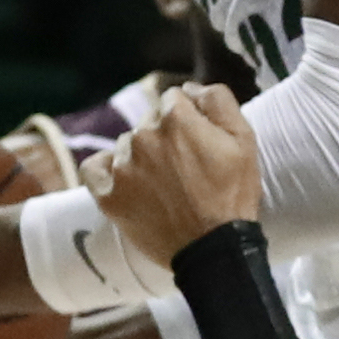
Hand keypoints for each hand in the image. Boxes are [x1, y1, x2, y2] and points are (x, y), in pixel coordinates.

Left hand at [91, 83, 261, 269]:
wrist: (214, 251)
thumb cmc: (233, 196)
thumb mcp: (244, 140)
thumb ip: (218, 100)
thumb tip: (190, 88)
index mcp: (175, 117)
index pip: (174, 99)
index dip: (189, 119)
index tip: (199, 143)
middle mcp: (143, 135)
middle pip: (149, 122)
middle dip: (166, 138)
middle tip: (185, 169)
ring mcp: (122, 166)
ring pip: (126, 145)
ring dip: (141, 157)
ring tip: (164, 185)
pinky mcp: (108, 195)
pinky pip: (94, 168)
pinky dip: (106, 170)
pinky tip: (124, 181)